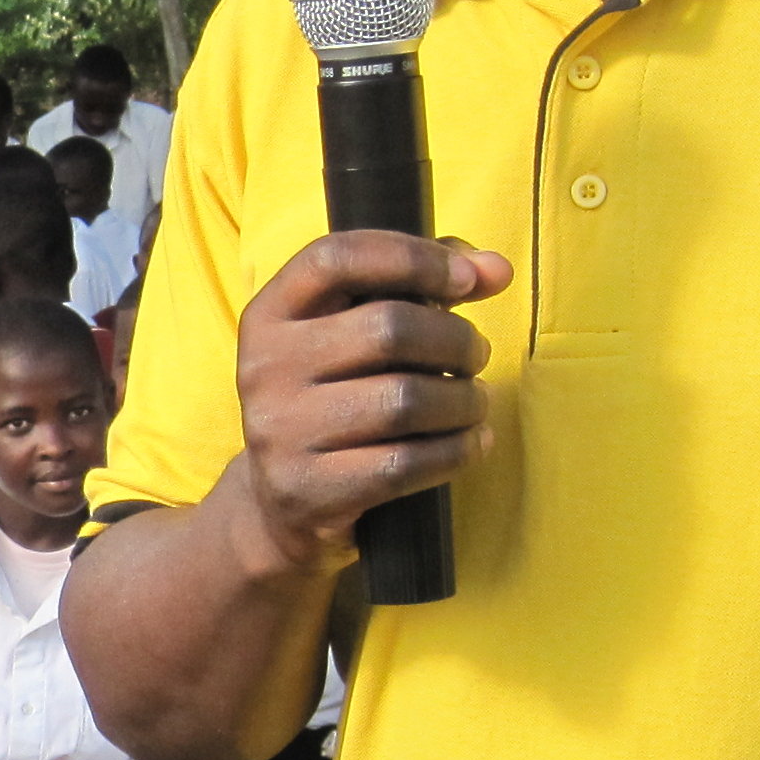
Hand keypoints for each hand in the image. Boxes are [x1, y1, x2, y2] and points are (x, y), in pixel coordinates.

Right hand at [228, 230, 514, 577]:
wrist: (281, 500)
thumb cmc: (335, 397)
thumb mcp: (351, 332)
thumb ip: (418, 285)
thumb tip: (495, 269)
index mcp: (268, 314)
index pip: (336, 258)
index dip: (412, 258)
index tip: (465, 280)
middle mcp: (264, 367)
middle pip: (388, 328)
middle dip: (455, 339)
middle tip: (475, 356)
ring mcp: (280, 430)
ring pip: (405, 399)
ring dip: (463, 400)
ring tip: (474, 401)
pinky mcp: (308, 488)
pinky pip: (405, 463)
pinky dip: (456, 451)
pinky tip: (472, 443)